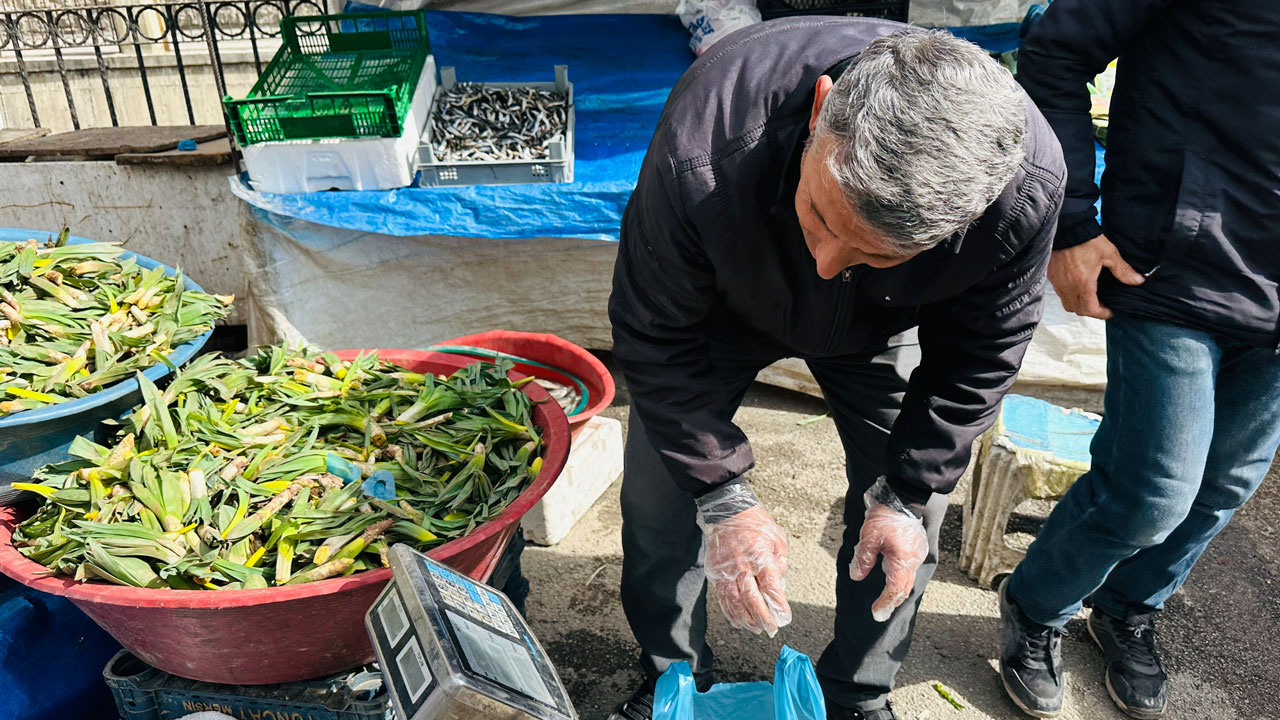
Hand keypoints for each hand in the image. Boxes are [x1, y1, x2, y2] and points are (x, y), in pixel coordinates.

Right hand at [702, 505, 791, 636]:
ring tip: (756, 628)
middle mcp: (741, 566)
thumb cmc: (754, 522)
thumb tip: (778, 584)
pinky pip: (722, 597)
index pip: (770, 588)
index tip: (784, 617)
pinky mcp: (715, 572)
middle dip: (763, 618)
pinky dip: (730, 612)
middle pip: (751, 599)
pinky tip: (738, 621)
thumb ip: (780, 562)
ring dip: (746, 619)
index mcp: (759, 556)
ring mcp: (726, 570)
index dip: (778, 606)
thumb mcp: (777, 537)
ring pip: (735, 602)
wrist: (725, 510)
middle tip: (771, 629)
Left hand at [850, 484, 928, 622]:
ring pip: (907, 579)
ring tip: (885, 600)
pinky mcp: (916, 547)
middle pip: (903, 588)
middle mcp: (913, 560)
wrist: (903, 497)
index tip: (876, 614)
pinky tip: (890, 577)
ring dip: (896, 590)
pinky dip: (899, 578)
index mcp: (902, 560)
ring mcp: (916, 553)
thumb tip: (856, 576)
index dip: (885, 603)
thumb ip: (863, 559)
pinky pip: (908, 568)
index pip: (895, 589)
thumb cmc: (886, 515)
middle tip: (880, 612)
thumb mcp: (869, 537)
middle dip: (892, 601)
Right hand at [1047, 234, 1144, 319]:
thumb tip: (1138, 280)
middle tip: (1101, 306)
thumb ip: (1123, 270)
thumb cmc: (1086, 240)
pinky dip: (1070, 295)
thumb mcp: (1109, 254)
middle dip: (1090, 311)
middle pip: (1077, 310)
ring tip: (1089, 297)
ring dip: (1079, 304)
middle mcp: (1068, 286)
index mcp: (1083, 282)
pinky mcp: (1052, 276)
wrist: (1068, 228)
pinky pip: (1060, 293)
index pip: (1090, 309)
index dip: (1101, 314)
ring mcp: (1058, 282)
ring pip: (1067, 303)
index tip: (1110, 311)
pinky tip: (1077, 285)